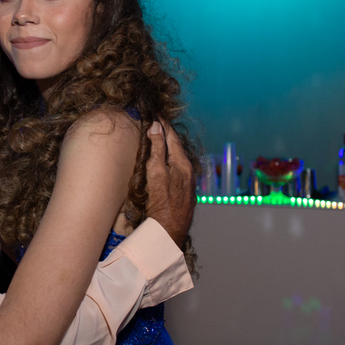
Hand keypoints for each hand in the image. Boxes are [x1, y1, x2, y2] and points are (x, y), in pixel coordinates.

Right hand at [144, 121, 194, 246]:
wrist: (169, 231)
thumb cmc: (161, 203)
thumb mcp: (156, 173)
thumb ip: (156, 149)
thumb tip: (156, 126)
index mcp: (182, 163)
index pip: (172, 136)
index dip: (163, 124)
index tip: (156, 113)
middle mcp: (188, 171)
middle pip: (176, 147)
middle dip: (167, 134)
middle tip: (158, 123)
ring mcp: (188, 183)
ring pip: (178, 159)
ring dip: (168, 148)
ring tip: (160, 140)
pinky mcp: (184, 193)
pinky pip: (177, 170)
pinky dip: (170, 161)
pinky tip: (165, 165)